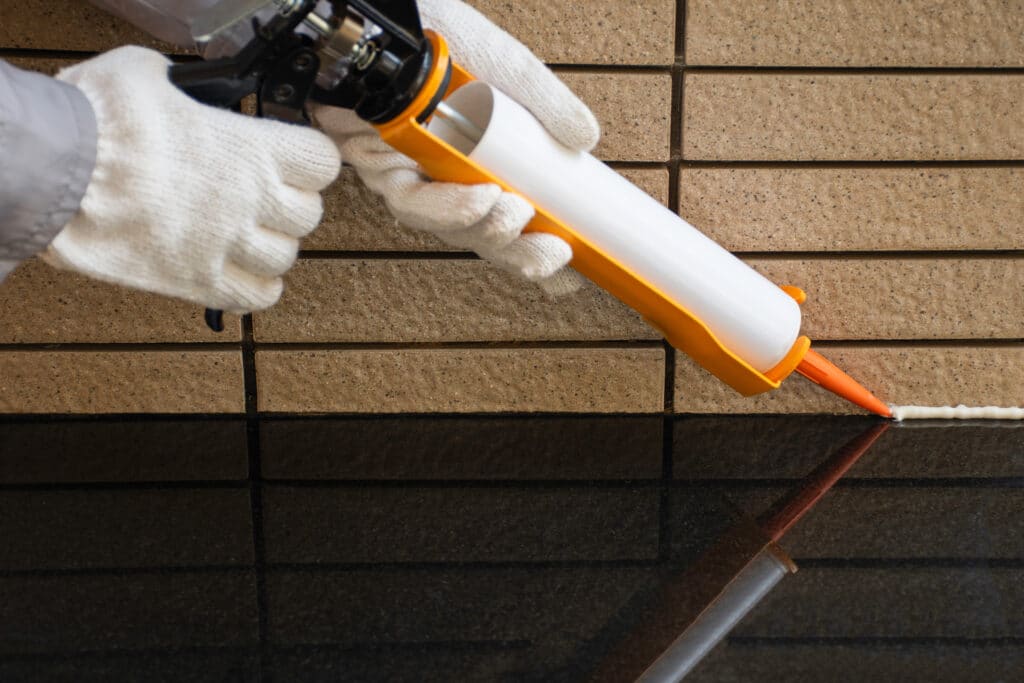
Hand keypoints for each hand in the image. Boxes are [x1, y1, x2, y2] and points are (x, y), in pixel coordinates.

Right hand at [45, 46, 340, 311]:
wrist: (60, 173)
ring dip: (270, 247)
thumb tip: (169, 83)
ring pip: (285, 258)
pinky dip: (253, 287)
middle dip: (290, 206)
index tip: (296, 159)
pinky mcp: (199, 280)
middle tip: (264, 198)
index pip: (322, 161)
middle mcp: (252, 199)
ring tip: (243, 234)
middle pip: (309, 215)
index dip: (310, 159)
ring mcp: (229, 243)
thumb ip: (176, 84)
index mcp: (252, 148)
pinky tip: (234, 269)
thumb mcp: (144, 75)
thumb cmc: (100, 122)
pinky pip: (256, 297)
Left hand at [314, 0, 599, 294]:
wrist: (382, 17)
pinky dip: (449, 206)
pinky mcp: (380, 167)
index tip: (571, 276)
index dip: (538, 254)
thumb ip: (545, 103)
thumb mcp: (505, 67)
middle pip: (483, 237)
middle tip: (553, 255)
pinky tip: (481, 199)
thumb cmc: (438, 34)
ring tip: (518, 214)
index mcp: (481, 163)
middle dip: (520, 255)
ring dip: (489, 230)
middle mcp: (447, 177)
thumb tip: (586, 138)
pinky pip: (413, 202)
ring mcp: (413, 175)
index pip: (514, 224)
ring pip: (450, 228)